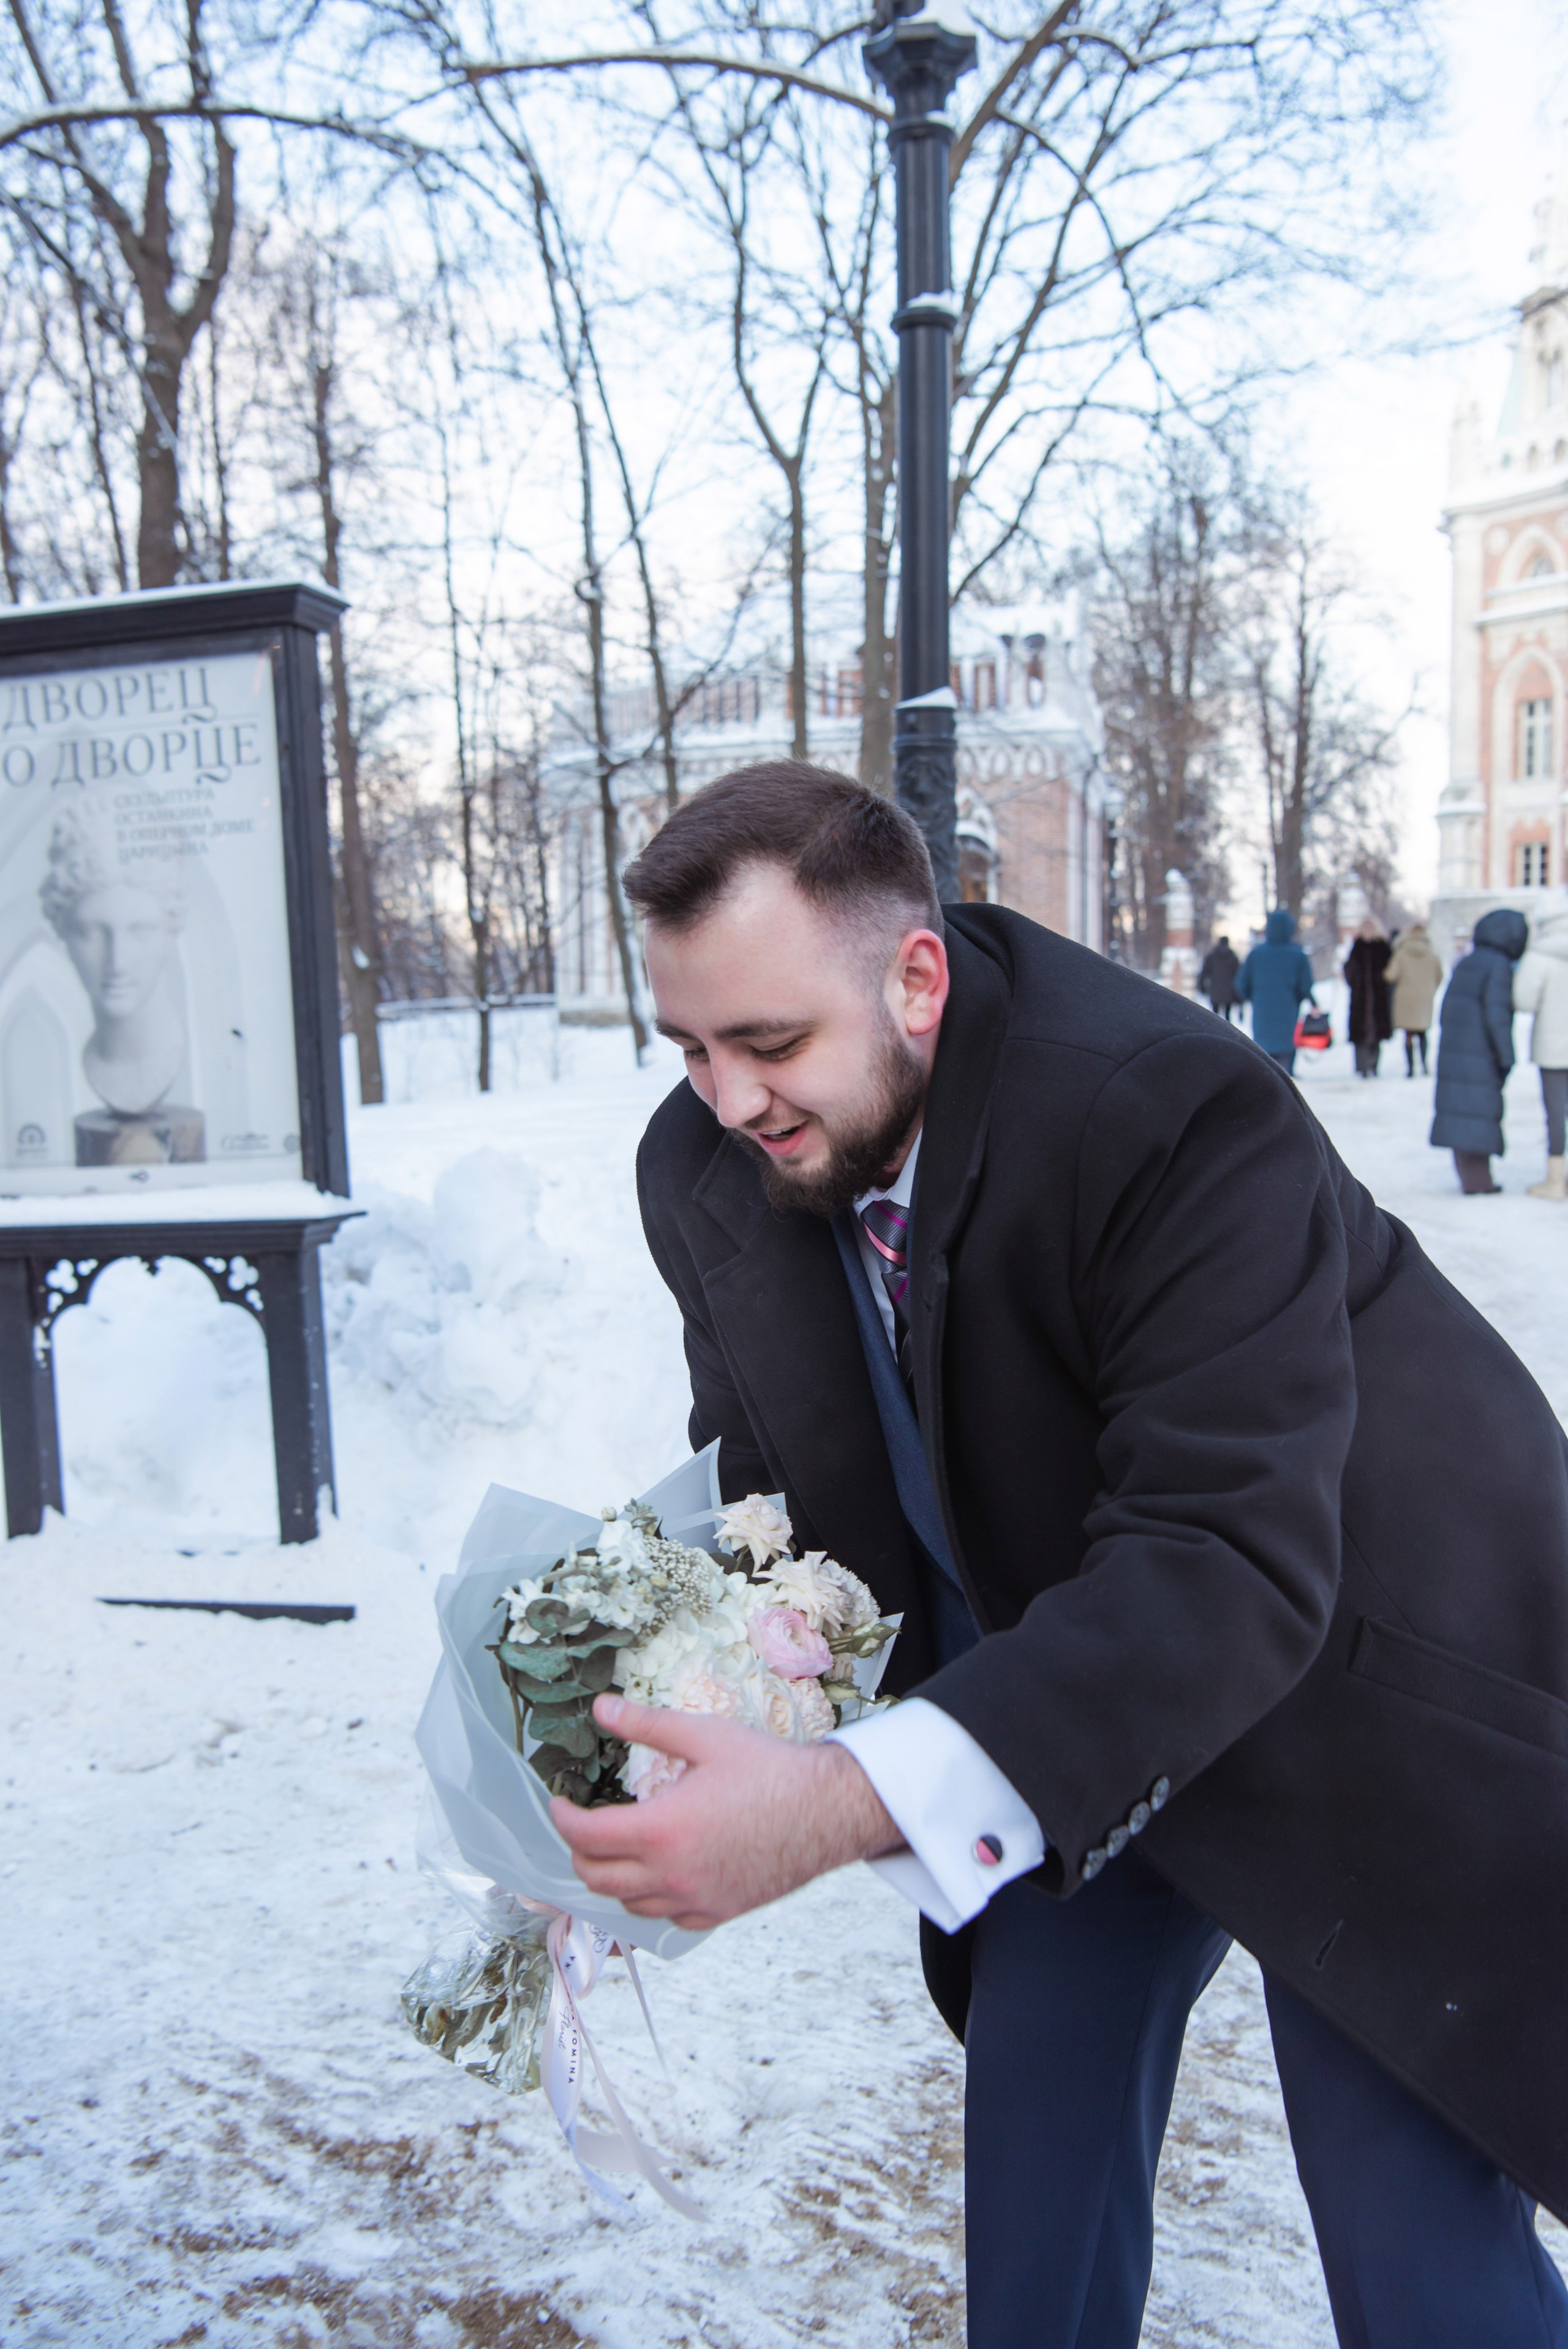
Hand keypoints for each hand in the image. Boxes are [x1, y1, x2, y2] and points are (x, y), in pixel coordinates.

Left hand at [549, 1694, 905, 1930]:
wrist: (827, 1812)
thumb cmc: (769, 1770)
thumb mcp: (705, 1737)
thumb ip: (647, 1725)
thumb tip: (601, 1708)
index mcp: (661, 1831)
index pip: (585, 1836)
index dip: (562, 1818)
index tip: (559, 1802)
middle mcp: (670, 1875)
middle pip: (596, 1877)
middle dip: (579, 1850)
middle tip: (584, 1823)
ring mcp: (693, 1899)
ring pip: (627, 1903)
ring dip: (611, 1876)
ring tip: (618, 1846)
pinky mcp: (716, 1913)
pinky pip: (665, 1917)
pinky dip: (649, 1897)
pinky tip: (659, 1871)